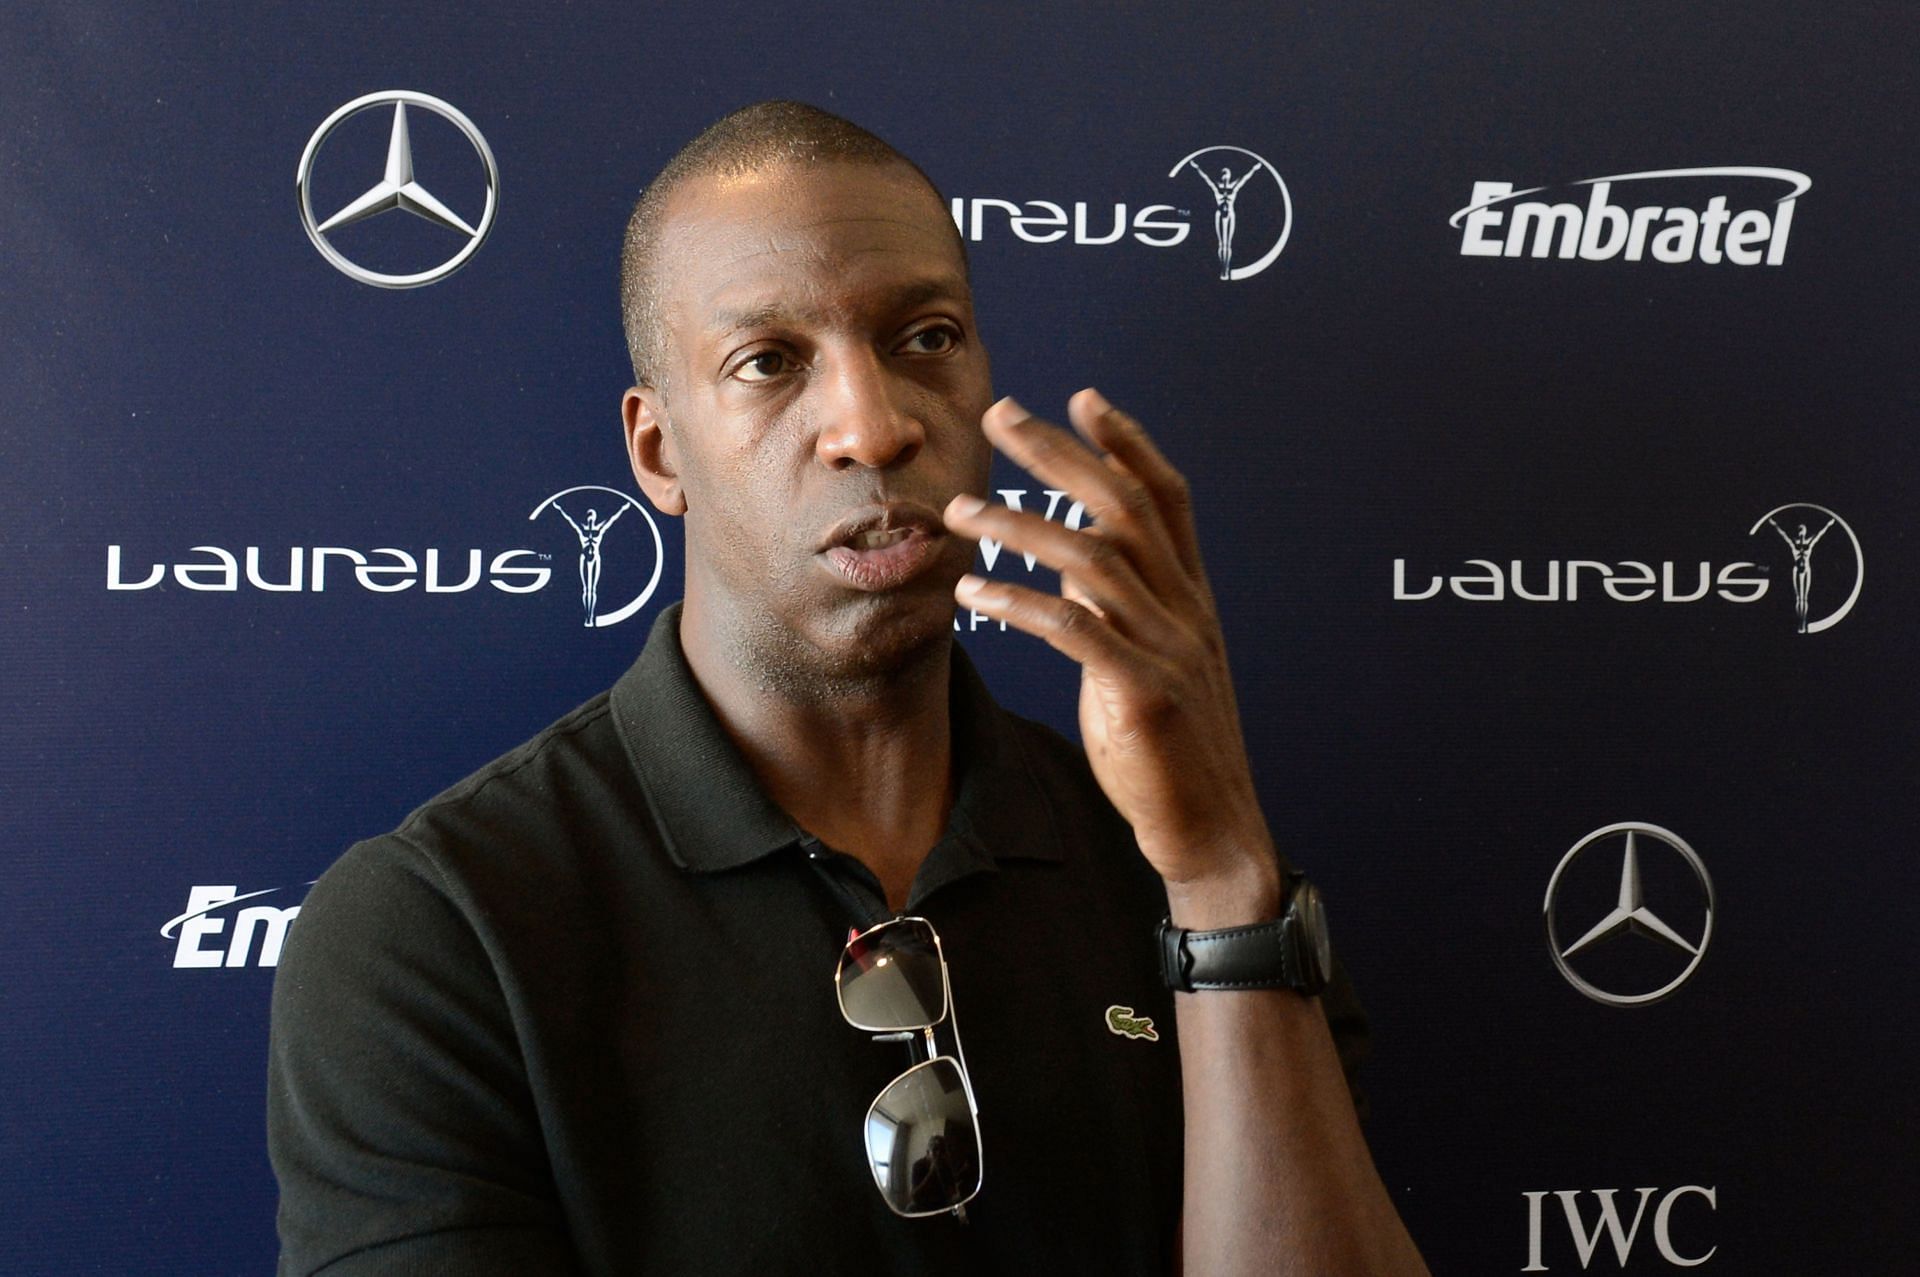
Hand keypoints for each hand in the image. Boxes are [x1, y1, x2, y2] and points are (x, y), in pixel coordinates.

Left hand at [943, 390, 1280, 924]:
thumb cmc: (1169, 752)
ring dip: (1020, 525)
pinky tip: (972, 590)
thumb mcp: (1146, 667)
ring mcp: (1169, 650)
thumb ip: (1119, 615)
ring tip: (959, 510)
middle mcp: (1186, 612)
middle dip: (1062, 453)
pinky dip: (1020, 602)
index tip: (1084, 397)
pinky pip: (1076, 631)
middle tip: (1002, 413)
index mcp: (1190, 600)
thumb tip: (1072, 571)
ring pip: (1094, 559)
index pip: (1167, 499)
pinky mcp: (1144, 695)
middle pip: (1125, 507)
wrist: (1212, 832)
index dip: (1128, 444)